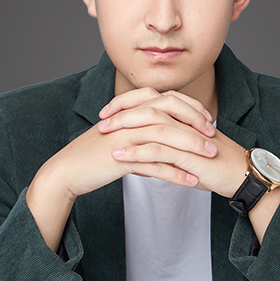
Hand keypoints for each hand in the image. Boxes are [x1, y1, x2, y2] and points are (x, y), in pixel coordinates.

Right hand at [30, 88, 218, 205]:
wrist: (66, 170)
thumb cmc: (91, 156)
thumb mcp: (117, 140)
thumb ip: (137, 142)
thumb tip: (154, 158)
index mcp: (129, 111)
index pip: (165, 99)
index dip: (189, 107)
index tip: (206, 119)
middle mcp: (129, 119)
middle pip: (169, 112)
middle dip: (195, 122)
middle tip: (213, 134)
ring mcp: (125, 137)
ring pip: (165, 136)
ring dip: (191, 146)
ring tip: (210, 157)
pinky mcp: (122, 158)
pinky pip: (154, 164)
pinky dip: (175, 172)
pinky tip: (190, 181)